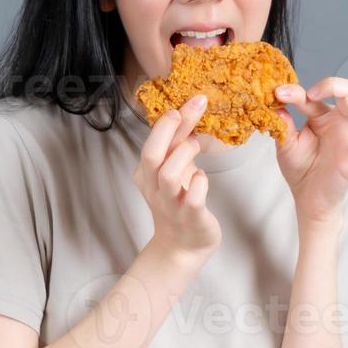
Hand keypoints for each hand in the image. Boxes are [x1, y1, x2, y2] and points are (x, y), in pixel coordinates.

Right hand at [132, 94, 221, 261]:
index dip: (168, 120)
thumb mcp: (174, 171)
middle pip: (151, 155)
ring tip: (196, 146)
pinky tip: (202, 179)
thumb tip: (190, 110)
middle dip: (169, 129)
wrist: (183, 245)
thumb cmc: (179, 202)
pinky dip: (201, 182)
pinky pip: (194, 196)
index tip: (189, 101)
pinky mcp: (191, 217)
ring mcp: (171, 204)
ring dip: (185, 154)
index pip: (151, 142)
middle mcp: (154, 188)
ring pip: (170, 175)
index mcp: (146, 175)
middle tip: (189, 111)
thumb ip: (178, 145)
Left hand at [272, 77, 347, 224]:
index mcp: (324, 115)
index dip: (297, 92)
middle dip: (338, 86)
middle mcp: (344, 122)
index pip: (317, 95)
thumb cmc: (300, 167)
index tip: (280, 94)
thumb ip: (284, 125)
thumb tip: (278, 106)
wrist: (307, 197)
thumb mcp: (287, 144)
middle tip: (314, 94)